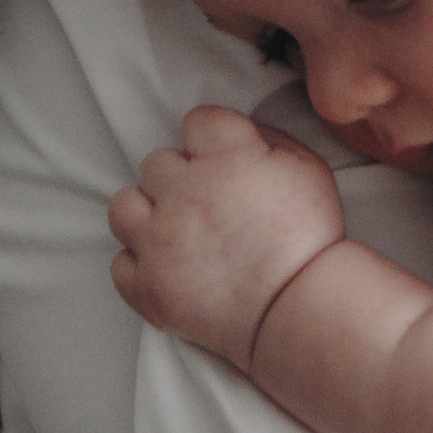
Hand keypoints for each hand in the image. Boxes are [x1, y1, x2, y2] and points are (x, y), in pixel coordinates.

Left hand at [108, 103, 345, 370]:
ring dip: (146, 214)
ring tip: (175, 232)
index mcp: (227, 158)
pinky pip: (120, 263)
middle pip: (156, 163)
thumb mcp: (309, 168)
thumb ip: (269, 137)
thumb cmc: (311, 240)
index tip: (225, 162)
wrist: (302, 311)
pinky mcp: (147, 286)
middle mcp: (184, 193)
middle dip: (180, 179)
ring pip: (123, 206)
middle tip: (209, 206)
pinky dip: (140, 265)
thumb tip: (237, 132)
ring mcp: (160, 242)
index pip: (196, 121)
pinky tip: (169, 268)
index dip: (212, 140)